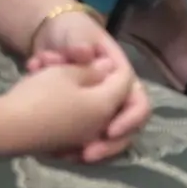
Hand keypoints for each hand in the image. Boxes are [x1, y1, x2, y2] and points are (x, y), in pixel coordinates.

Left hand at [6, 11, 145, 159]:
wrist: (47, 37)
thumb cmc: (70, 32)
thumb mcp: (76, 32)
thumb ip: (81, 42)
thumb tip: (85, 54)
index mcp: (123, 79)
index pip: (139, 104)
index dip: (130, 120)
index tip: (109, 131)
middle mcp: (114, 97)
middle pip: (123, 131)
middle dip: (107, 146)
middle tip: (86, 155)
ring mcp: (97, 109)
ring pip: (101, 140)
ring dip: (84, 149)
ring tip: (64, 155)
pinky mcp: (79, 119)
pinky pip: (80, 141)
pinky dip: (66, 147)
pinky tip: (49, 150)